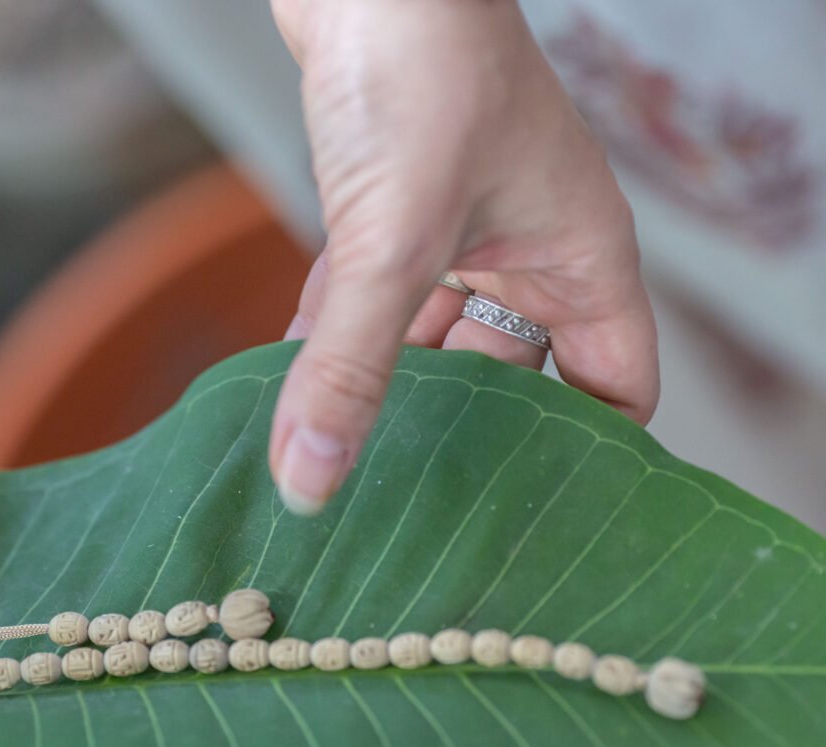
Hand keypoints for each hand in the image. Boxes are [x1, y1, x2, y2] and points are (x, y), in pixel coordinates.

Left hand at [268, 0, 657, 514]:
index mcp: (580, 258)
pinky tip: (294, 382)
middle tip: (407, 501)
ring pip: (433, 333)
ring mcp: (461, 224)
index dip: (582, 449)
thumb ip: (351, 366)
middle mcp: (530, 246)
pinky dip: (339, 334)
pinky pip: (375, 290)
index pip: (614, 383)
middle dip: (461, 428)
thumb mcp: (392, 242)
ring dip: (388, 383)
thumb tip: (312, 479)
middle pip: (513, 370)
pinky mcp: (394, 202)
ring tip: (341, 457)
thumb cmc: (422, 70)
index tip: (523, 512)